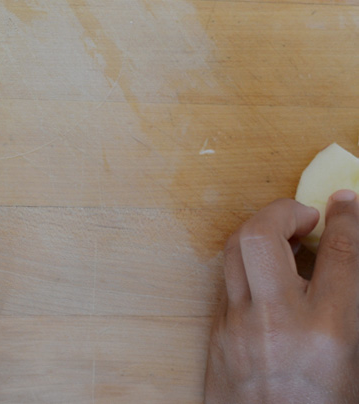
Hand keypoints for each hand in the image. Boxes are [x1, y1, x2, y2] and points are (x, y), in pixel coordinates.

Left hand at [204, 192, 358, 403]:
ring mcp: (238, 330)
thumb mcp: (355, 358)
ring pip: (232, 253)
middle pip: (261, 236)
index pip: (339, 255)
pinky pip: (227, 284)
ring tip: (286, 241)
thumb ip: (347, 304)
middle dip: (282, 212)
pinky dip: (247, 270)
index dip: (346, 219)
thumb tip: (341, 255)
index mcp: (328, 333)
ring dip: (259, 234)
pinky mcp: (216, 338)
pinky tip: (268, 278)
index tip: (347, 201)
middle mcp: (276, 324)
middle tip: (305, 218)